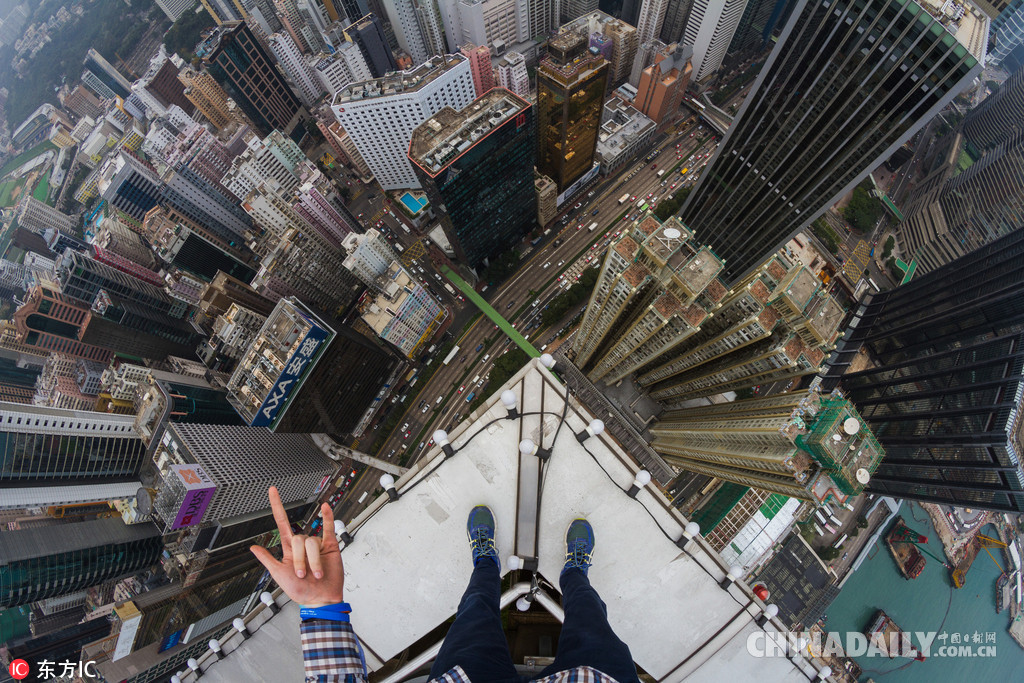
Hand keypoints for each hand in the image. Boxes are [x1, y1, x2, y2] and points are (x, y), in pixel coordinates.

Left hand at [251, 486, 344, 607]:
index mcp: (289, 549)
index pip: (282, 522)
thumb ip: (267, 560)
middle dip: (299, 559)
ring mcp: (316, 545)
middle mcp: (302, 545)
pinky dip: (327, 517)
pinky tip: (325, 508)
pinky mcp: (330, 546)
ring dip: (313, 561)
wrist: (320, 599)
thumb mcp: (278, 576)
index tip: (273, 490)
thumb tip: (253, 547)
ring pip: (312, 541)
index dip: (277, 506)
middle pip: (298, 538)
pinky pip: (329, 527)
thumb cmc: (300, 591)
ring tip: (316, 574)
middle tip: (302, 574)